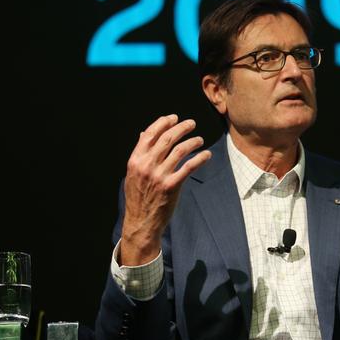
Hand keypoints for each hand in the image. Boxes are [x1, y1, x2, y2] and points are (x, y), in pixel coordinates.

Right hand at [120, 115, 211, 265]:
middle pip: (167, 138)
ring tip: (200, 140)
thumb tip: (143, 133)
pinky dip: (199, 157)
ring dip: (192, 141)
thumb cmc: (138, 197)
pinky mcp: (171, 186)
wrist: (141, 222)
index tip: (174, 118)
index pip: (149, 134)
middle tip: (192, 124)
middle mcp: (146, 165)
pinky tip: (206, 154)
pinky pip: (189, 166)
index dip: (163, 122)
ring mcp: (159, 175)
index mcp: (135, 160)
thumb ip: (139, 154)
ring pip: (179, 149)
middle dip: (182, 127)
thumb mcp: (133, 174)